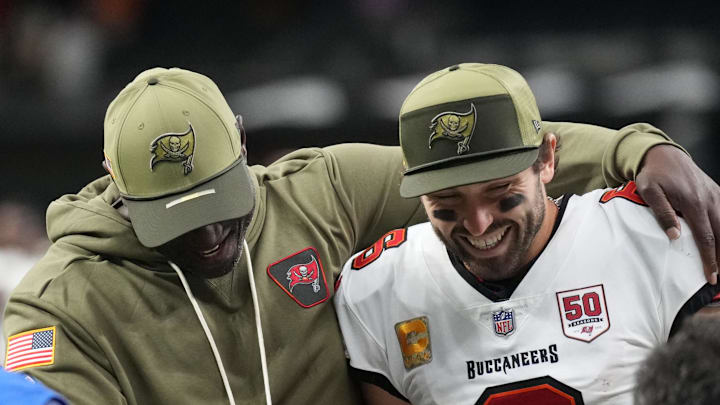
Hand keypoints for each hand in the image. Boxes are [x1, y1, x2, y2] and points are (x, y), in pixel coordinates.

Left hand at [636, 145, 719, 283]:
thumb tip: (674, 235)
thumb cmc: (653, 174)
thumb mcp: (649, 192)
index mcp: (693, 203)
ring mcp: (714, 195)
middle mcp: (709, 200)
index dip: (710, 259)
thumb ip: (662, 213)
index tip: (711, 276)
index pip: (706, 237)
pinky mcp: (715, 192)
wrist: (662, 154)